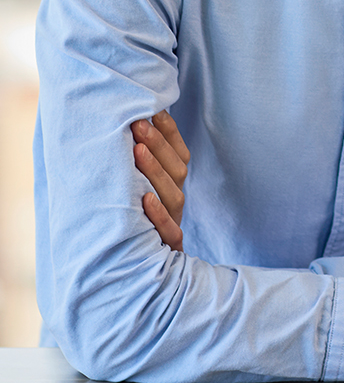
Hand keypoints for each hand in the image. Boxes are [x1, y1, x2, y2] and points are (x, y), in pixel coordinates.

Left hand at [132, 110, 189, 251]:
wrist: (125, 272)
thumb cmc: (124, 221)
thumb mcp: (130, 190)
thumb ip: (134, 162)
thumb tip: (124, 124)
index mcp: (173, 186)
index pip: (179, 154)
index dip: (169, 132)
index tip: (153, 111)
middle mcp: (176, 203)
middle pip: (177, 171)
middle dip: (158, 145)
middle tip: (137, 124)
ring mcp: (173, 225)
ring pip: (174, 196)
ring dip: (156, 172)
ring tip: (137, 150)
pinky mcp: (166, 249)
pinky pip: (169, 232)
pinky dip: (158, 215)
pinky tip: (145, 199)